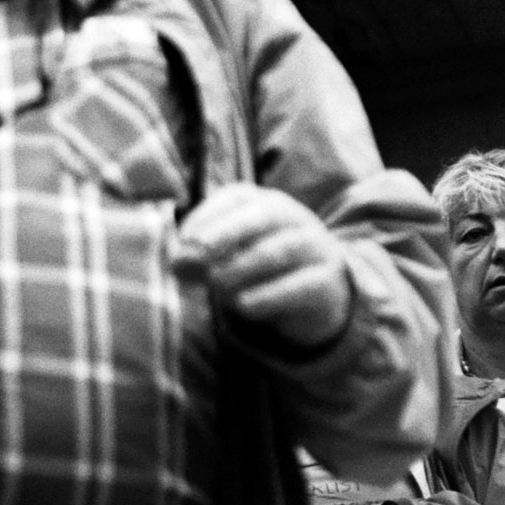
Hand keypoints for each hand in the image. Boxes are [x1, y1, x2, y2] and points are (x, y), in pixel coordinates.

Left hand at [168, 184, 352, 347]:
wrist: (317, 294)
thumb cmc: (261, 267)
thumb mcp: (231, 257)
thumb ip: (202, 258)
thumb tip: (177, 264)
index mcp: (266, 202)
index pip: (237, 198)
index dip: (207, 216)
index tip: (183, 240)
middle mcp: (293, 217)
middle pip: (263, 216)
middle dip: (227, 232)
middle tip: (198, 252)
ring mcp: (315, 246)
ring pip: (281, 250)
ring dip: (243, 267)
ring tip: (215, 285)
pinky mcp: (327, 280)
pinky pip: (300, 285)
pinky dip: (269, 295)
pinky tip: (242, 306)